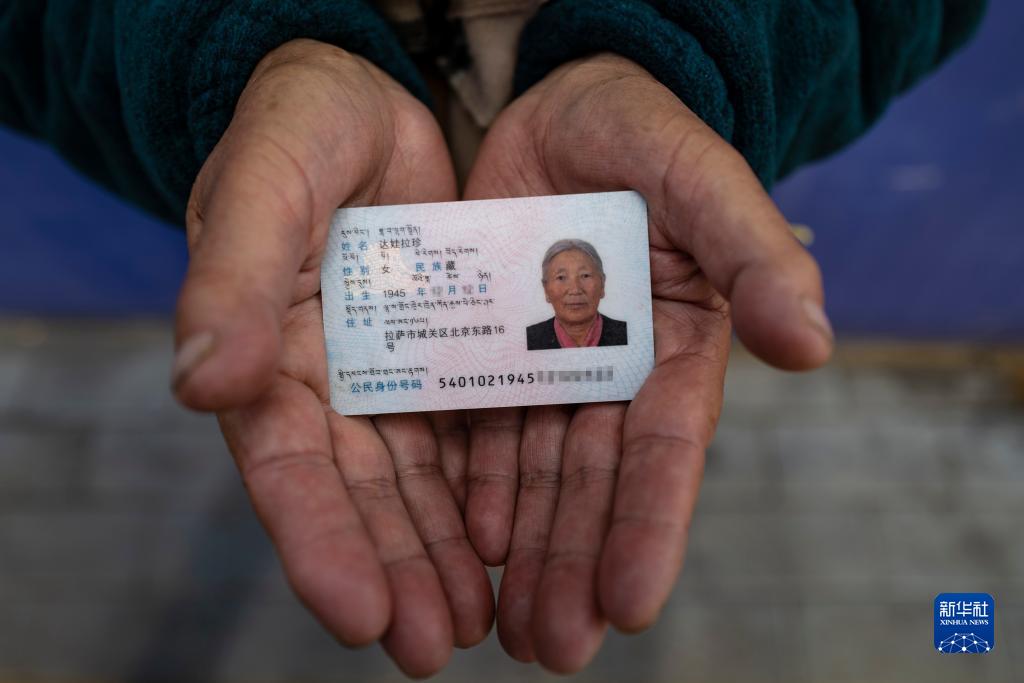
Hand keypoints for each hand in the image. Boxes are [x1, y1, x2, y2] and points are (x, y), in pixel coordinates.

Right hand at [170, 40, 491, 676]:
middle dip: (393, 570)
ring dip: (441, 556)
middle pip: (357, 492)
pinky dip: (482, 496)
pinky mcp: (445, 360)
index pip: (284, 460)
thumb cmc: (303, 125)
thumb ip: (230, 274)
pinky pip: (466, 439)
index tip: (357, 613)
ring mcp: (389, 375)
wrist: (372, 99)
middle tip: (436, 647)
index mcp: (265, 349)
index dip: (316, 538)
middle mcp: (325, 380)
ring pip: (415, 483)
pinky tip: (508, 550)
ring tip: (480, 625)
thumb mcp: (264, 179)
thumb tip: (200, 384)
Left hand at [462, 53, 833, 670]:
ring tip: (503, 627)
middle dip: (574, 562)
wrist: (556, 108)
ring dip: (523, 550)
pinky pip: (477, 431)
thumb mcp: (699, 176)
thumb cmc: (638, 132)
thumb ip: (754, 251)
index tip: (630, 600)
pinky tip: (466, 543)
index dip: (649, 523)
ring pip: (533, 473)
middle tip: (552, 645)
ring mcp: (545, 367)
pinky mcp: (486, 350)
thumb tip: (813, 343)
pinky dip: (474, 490)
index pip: (664, 449)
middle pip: (592, 482)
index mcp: (675, 346)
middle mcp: (610, 372)